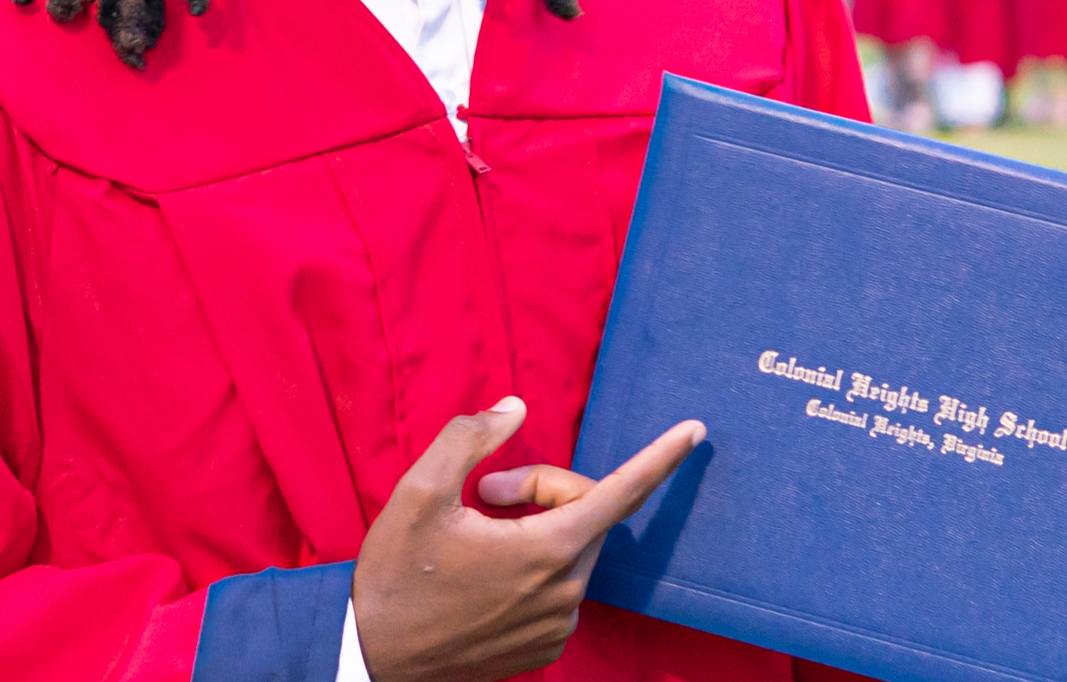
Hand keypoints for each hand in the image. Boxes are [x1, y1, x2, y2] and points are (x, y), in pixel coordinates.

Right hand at [355, 397, 702, 681]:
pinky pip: (560, 590)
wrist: (372, 656)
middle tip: (487, 494)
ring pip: (572, 552)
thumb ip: (472, 438)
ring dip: (538, 533)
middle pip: (586, 515)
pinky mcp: (546, 649)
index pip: (622, 492)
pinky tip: (485, 578)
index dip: (660, 458)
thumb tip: (515, 408)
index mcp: (546, 550)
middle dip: (547, 493)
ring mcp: (559, 625)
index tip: (694, 432)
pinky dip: (534, 571)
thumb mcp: (419, 491)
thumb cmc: (396, 574)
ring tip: (479, 541)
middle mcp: (566, 591)